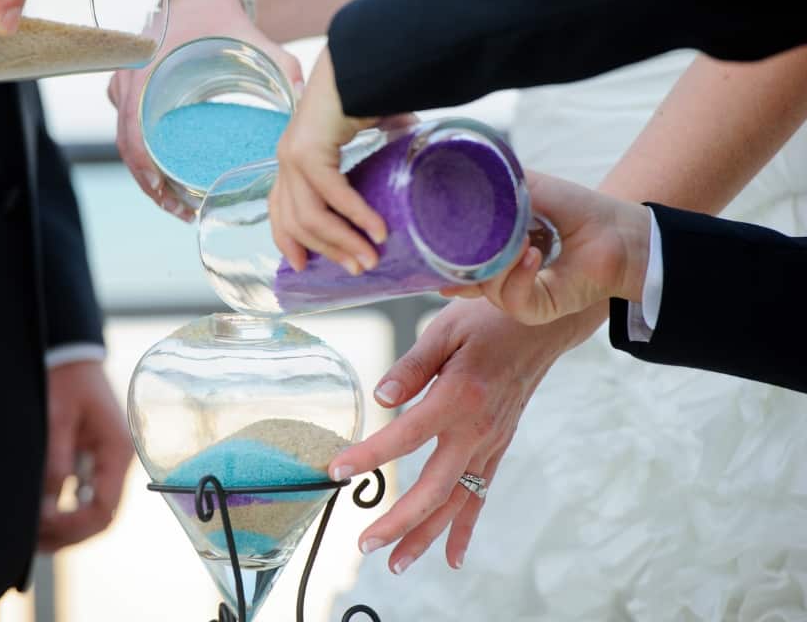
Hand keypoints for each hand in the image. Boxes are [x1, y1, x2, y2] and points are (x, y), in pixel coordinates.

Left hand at [38, 361, 132, 551]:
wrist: (71, 356)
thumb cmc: (65, 380)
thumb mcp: (56, 418)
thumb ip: (55, 463)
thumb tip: (49, 508)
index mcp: (117, 450)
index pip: (104, 507)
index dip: (74, 524)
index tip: (42, 523)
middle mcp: (118, 462)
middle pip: (101, 517)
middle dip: (68, 533)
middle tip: (31, 540)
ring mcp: (107, 464)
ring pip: (92, 512)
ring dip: (65, 528)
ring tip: (31, 536)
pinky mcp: (93, 462)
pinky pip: (84, 497)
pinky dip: (64, 512)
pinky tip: (40, 519)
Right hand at [106, 0, 302, 219]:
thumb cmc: (223, 19)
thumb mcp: (253, 40)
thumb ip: (282, 64)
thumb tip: (305, 98)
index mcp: (148, 69)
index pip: (132, 126)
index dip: (143, 164)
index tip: (162, 189)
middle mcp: (129, 79)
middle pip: (127, 143)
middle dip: (149, 183)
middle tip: (178, 209)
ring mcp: (125, 86)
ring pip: (126, 141)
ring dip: (147, 175)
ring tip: (177, 204)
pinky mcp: (130, 92)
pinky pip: (129, 131)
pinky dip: (145, 157)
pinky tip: (168, 180)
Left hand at [269, 47, 392, 275]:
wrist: (361, 57)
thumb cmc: (366, 91)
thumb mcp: (361, 137)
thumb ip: (370, 162)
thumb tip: (401, 181)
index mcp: (293, 157)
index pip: (279, 209)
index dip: (288, 240)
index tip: (301, 267)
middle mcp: (286, 159)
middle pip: (295, 222)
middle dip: (327, 251)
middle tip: (358, 270)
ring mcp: (293, 155)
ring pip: (311, 216)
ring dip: (343, 241)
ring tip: (371, 258)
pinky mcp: (308, 150)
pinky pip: (331, 194)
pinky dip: (356, 215)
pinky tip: (377, 230)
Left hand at [328, 299, 600, 572]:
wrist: (544, 322)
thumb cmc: (490, 318)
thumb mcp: (445, 328)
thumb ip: (411, 367)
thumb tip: (381, 397)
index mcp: (459, 396)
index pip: (406, 435)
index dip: (369, 456)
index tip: (337, 471)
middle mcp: (478, 428)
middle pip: (435, 487)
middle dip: (399, 521)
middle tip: (364, 543)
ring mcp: (491, 442)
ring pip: (457, 501)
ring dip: (427, 535)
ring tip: (397, 563)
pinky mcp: (499, 446)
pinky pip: (481, 493)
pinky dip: (465, 526)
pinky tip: (452, 556)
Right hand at [441, 171, 650, 325]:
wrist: (620, 231)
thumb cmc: (578, 208)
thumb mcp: (528, 187)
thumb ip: (495, 184)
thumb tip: (457, 173)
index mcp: (499, 252)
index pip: (462, 262)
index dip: (442, 262)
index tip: (425, 256)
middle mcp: (506, 277)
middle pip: (467, 278)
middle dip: (459, 264)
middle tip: (459, 243)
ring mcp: (520, 295)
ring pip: (486, 290)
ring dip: (496, 265)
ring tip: (517, 241)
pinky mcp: (539, 309)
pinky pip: (513, 301)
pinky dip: (517, 277)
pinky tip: (530, 256)